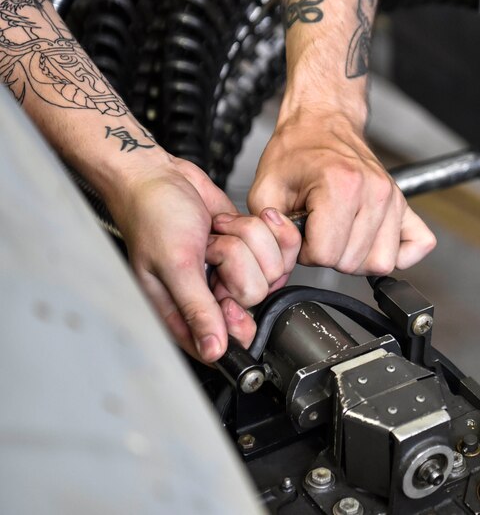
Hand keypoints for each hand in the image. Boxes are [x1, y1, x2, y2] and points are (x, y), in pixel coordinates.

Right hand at [106, 155, 300, 361]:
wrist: (160, 175)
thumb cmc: (151, 216)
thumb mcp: (174, 264)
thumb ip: (196, 308)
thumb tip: (212, 351)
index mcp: (185, 311)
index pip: (226, 340)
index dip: (236, 319)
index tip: (226, 295)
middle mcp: (213, 295)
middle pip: (257, 293)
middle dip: (237, 260)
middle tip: (208, 247)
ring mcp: (236, 270)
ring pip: (272, 267)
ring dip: (247, 238)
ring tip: (215, 231)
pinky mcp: (252, 247)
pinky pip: (281, 245)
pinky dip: (262, 225)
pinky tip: (232, 221)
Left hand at [248, 110, 435, 274]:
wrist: (323, 124)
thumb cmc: (296, 153)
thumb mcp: (265, 188)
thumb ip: (269, 229)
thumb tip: (284, 257)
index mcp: (340, 185)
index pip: (325, 255)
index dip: (304, 251)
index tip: (301, 230)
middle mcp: (374, 192)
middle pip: (352, 263)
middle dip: (329, 255)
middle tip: (318, 229)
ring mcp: (394, 198)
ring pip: (382, 262)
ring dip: (356, 257)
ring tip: (341, 233)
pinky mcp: (405, 204)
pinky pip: (418, 246)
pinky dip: (399, 254)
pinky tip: (372, 241)